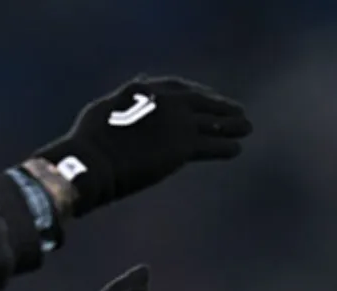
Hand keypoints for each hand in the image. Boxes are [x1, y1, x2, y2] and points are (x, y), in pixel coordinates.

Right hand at [33, 76, 251, 216]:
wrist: (94, 161)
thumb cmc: (90, 140)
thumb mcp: (106, 108)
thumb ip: (128, 96)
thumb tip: (140, 83)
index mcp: (147, 89)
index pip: (180, 88)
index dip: (198, 93)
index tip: (209, 97)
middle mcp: (167, 102)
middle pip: (202, 101)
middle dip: (221, 106)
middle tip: (237, 111)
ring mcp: (177, 123)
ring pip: (213, 123)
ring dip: (232, 125)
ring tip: (246, 129)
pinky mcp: (182, 147)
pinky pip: (211, 146)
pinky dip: (225, 147)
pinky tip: (236, 149)